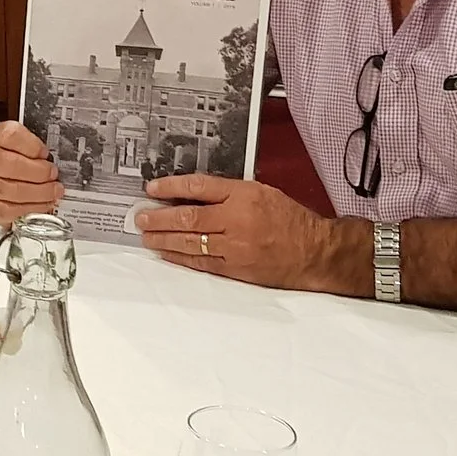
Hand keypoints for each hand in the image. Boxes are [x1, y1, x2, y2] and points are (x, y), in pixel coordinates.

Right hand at [0, 121, 63, 227]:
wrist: (6, 176)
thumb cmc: (21, 158)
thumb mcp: (31, 144)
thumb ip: (42, 147)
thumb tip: (63, 157)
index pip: (10, 136)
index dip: (32, 146)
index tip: (46, 153)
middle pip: (9, 165)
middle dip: (38, 173)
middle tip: (54, 176)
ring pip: (9, 190)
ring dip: (37, 192)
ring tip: (53, 192)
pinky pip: (7, 209)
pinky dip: (29, 208)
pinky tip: (43, 205)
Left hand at [137, 174, 352, 291]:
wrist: (315, 252)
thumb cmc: (292, 220)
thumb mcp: (262, 193)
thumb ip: (229, 193)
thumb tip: (192, 195)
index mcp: (245, 195)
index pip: (199, 187)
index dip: (171, 186)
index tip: (152, 188)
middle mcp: (237, 220)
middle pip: (188, 217)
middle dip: (159, 217)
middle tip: (140, 217)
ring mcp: (235, 247)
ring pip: (190, 241)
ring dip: (163, 239)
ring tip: (146, 236)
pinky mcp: (236, 269)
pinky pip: (200, 263)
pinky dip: (180, 257)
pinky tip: (166, 253)